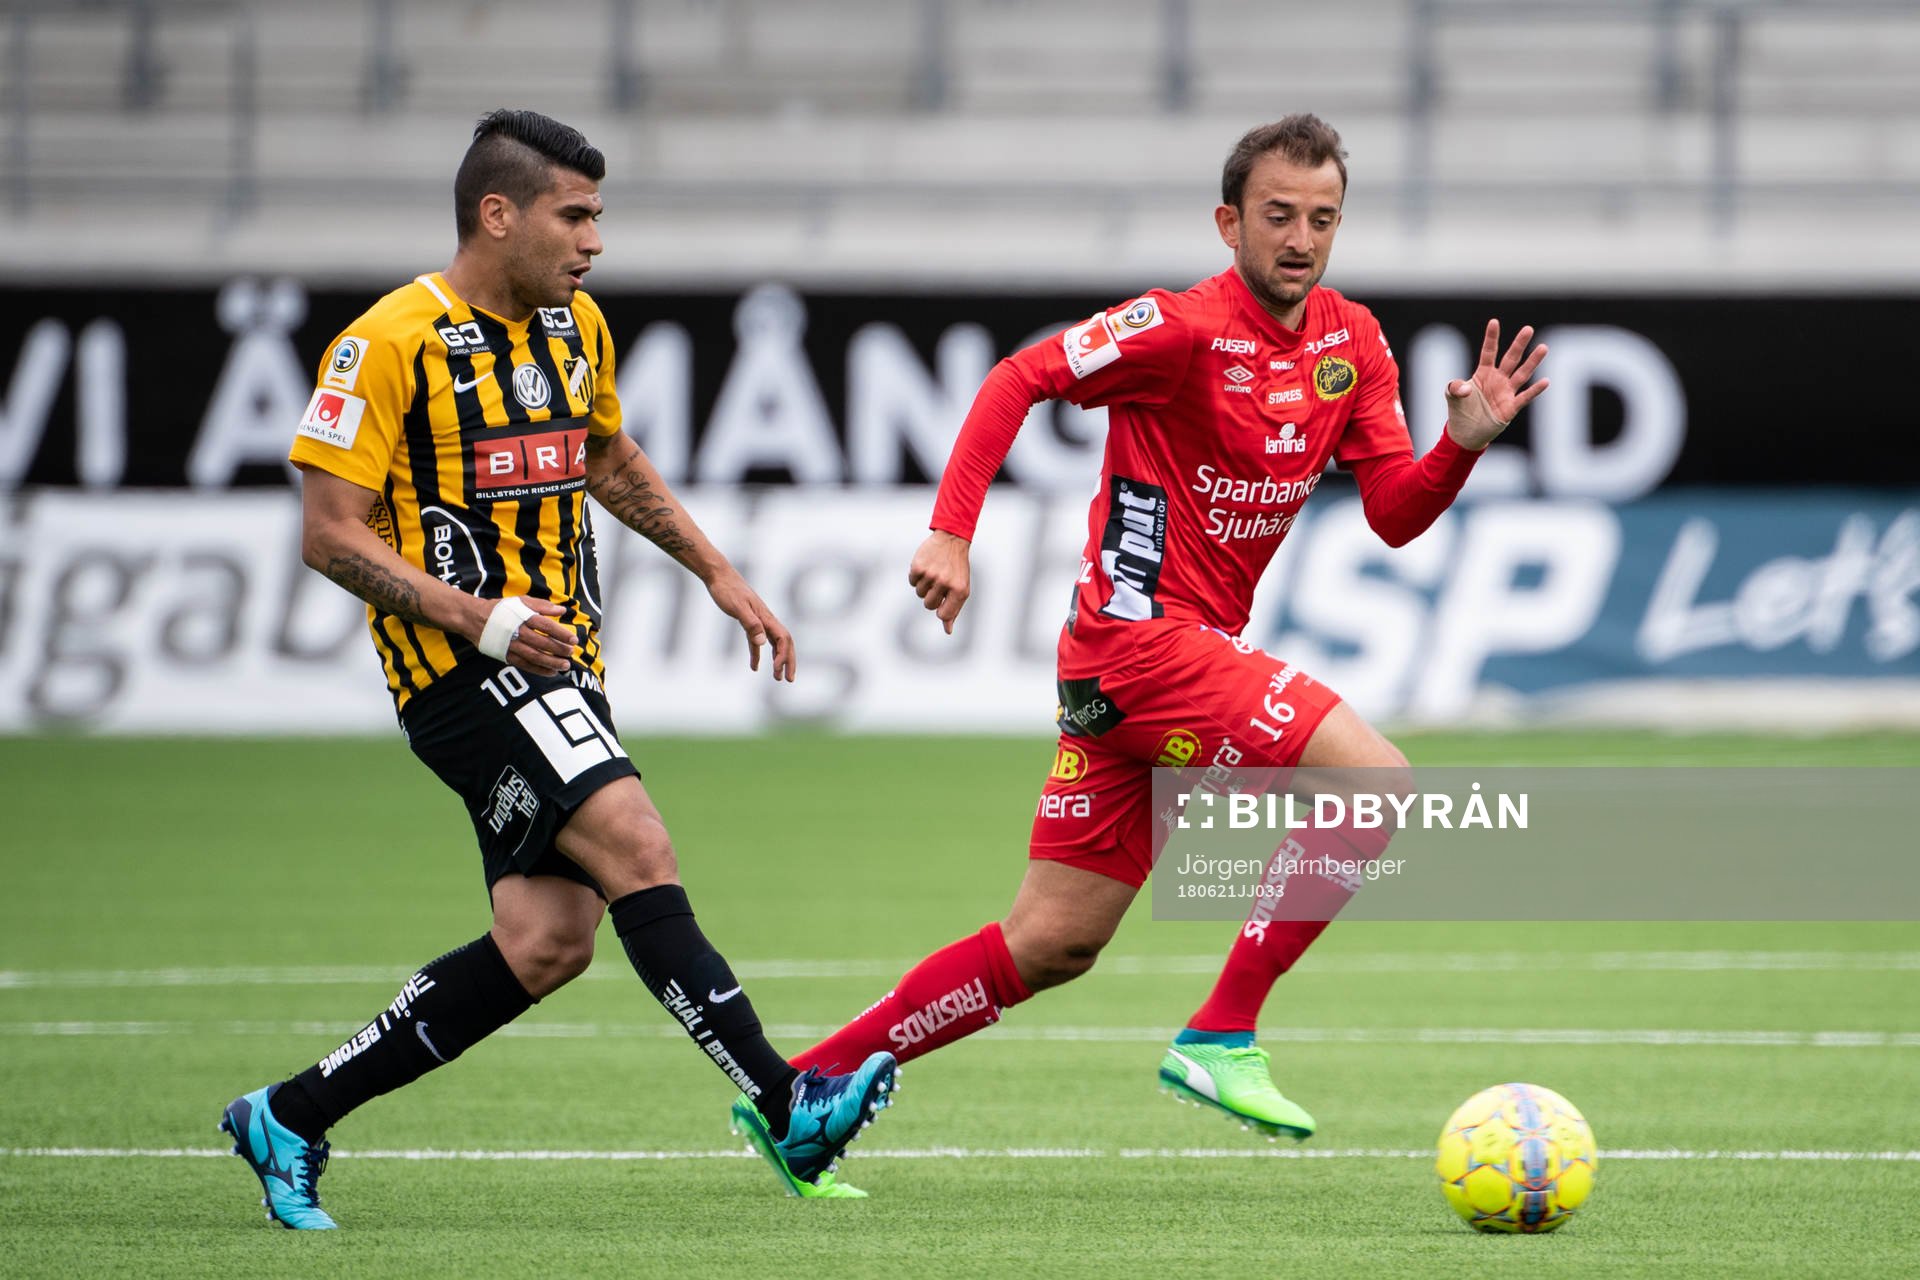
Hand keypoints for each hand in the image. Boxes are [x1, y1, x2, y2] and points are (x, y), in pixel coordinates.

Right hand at [479, 596, 576, 676]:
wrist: (474, 618)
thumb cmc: (501, 608)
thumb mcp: (520, 601)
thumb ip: (542, 605)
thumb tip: (562, 610)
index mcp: (522, 616)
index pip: (546, 626)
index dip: (561, 633)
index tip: (574, 639)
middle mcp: (517, 632)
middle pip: (542, 643)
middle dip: (559, 649)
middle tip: (571, 652)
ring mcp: (511, 645)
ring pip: (534, 656)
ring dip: (551, 662)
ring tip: (565, 665)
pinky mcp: (505, 655)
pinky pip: (524, 665)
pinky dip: (538, 670)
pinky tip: (551, 672)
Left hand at [707, 572, 795, 680]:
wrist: (719, 576)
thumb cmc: (727, 590)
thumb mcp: (738, 607)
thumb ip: (751, 624)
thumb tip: (762, 643)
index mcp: (767, 617)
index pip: (783, 639)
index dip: (783, 656)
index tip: (776, 670)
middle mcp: (767, 619)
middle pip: (785, 643)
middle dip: (788, 662)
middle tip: (788, 680)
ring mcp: (759, 621)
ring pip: (774, 644)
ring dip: (777, 660)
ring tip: (777, 677)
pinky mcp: (749, 622)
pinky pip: (757, 642)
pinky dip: (758, 655)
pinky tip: (754, 667)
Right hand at [909, 530, 971, 633]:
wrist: (952, 540)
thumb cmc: (957, 568)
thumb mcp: (961, 589)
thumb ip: (954, 610)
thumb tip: (948, 631)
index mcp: (958, 590)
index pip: (942, 615)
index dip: (941, 610)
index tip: (943, 600)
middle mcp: (945, 582)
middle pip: (928, 605)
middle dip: (932, 597)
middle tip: (939, 583)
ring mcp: (931, 574)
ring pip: (919, 593)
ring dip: (924, 585)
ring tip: (934, 572)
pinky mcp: (918, 566)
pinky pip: (912, 581)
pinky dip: (916, 576)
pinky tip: (926, 567)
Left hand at [1444, 319, 1549, 450]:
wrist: (1466, 434)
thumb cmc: (1460, 411)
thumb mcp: (1452, 396)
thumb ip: (1454, 387)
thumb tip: (1467, 388)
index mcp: (1484, 373)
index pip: (1488, 352)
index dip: (1491, 338)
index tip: (1494, 322)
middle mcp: (1498, 379)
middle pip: (1511, 359)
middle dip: (1519, 344)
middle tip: (1528, 329)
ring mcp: (1506, 392)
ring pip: (1522, 374)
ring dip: (1532, 362)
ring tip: (1543, 348)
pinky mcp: (1511, 408)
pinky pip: (1525, 397)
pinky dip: (1535, 390)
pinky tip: (1545, 381)